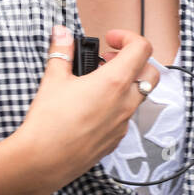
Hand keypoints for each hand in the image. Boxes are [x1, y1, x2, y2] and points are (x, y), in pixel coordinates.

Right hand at [18, 24, 159, 193]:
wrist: (42, 160)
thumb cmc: (49, 122)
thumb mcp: (53, 79)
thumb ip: (62, 51)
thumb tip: (62, 34)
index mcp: (114, 82)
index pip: (142, 49)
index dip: (128, 37)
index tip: (111, 39)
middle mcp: (125, 103)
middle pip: (151, 73)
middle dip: (134, 60)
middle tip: (109, 59)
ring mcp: (123, 124)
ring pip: (139, 96)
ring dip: (125, 84)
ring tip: (97, 83)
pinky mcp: (115, 140)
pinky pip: (125, 117)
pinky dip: (116, 106)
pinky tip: (92, 107)